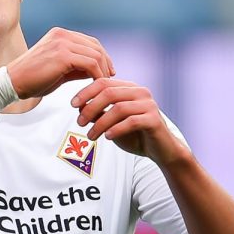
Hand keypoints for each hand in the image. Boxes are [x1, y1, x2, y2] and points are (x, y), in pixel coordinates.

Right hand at [6, 28, 114, 99]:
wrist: (13, 82)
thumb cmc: (34, 79)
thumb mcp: (59, 69)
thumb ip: (77, 66)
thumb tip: (96, 70)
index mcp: (60, 34)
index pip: (90, 41)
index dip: (102, 56)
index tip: (108, 71)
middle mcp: (62, 34)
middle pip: (96, 46)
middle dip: (106, 63)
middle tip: (110, 78)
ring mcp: (62, 43)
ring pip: (95, 55)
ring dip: (103, 70)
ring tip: (103, 84)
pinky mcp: (63, 55)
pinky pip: (90, 64)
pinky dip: (97, 75)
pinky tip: (96, 85)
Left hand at [71, 78, 189, 164]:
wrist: (161, 151)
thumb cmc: (136, 135)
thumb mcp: (112, 124)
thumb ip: (99, 114)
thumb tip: (79, 107)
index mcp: (130, 88)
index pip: (104, 82)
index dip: (86, 92)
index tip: (72, 104)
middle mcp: (140, 92)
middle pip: (109, 92)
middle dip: (90, 107)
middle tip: (78, 122)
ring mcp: (149, 105)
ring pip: (118, 108)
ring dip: (100, 123)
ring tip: (91, 136)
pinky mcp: (154, 119)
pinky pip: (131, 121)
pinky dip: (116, 129)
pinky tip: (107, 137)